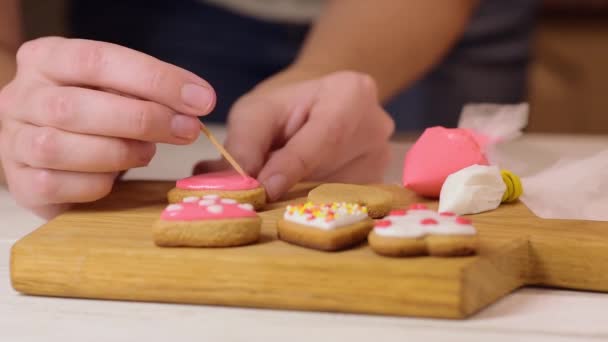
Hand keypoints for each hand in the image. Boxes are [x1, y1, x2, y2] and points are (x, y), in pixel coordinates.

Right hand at [0, 37, 215, 217]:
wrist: (54, 152)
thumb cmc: (95, 115)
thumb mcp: (116, 89)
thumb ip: (147, 91)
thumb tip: (196, 102)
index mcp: (46, 59)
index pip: (98, 60)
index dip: (154, 79)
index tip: (201, 98)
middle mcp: (21, 96)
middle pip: (77, 106)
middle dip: (143, 120)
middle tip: (186, 130)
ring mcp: (14, 140)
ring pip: (61, 147)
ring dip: (119, 152)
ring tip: (148, 152)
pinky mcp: (20, 182)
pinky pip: (58, 185)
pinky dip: (96, 184)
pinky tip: (116, 178)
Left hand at [195, 70, 394, 200]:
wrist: (314, 109)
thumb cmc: (283, 109)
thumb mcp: (254, 114)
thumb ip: (244, 146)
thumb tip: (237, 185)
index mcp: (351, 93)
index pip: (326, 136)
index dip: (293, 166)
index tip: (264, 188)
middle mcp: (377, 126)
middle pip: (332, 169)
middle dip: (292, 186)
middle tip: (258, 190)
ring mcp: (381, 158)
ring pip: (336, 193)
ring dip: (301, 196)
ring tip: (282, 180)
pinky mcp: (377, 184)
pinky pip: (342, 203)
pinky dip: (315, 203)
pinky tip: (301, 188)